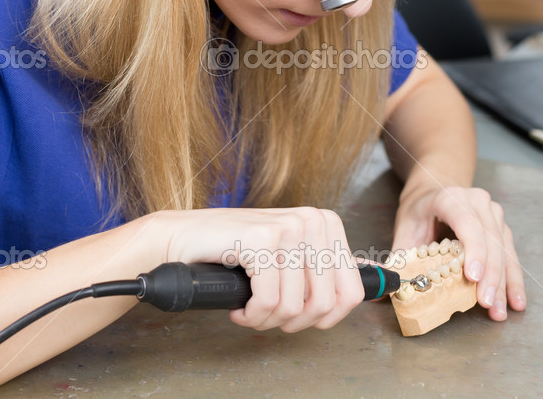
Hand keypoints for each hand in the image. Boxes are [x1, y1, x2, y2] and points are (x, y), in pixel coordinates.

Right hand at [148, 207, 364, 331]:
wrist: (182, 238)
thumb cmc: (233, 252)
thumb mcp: (288, 257)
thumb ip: (320, 271)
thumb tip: (360, 292)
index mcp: (326, 223)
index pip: (351, 291)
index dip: (326, 318)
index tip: (301, 318)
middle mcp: (313, 220)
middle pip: (325, 304)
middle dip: (293, 322)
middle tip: (268, 315)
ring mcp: (289, 227)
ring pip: (295, 307)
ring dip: (268, 320)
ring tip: (250, 309)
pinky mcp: (263, 239)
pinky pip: (269, 302)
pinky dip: (252, 315)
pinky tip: (240, 307)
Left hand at [392, 186, 525, 320]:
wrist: (433, 190)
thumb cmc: (418, 212)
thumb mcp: (403, 230)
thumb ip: (395, 260)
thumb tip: (380, 290)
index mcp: (449, 198)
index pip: (467, 223)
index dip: (473, 250)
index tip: (473, 277)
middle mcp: (476, 201)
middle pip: (490, 239)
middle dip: (490, 275)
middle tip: (486, 303)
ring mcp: (492, 212)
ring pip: (504, 249)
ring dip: (503, 282)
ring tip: (499, 310)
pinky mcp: (501, 226)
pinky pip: (510, 254)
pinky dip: (512, 278)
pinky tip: (514, 300)